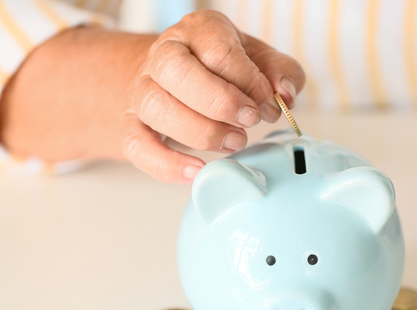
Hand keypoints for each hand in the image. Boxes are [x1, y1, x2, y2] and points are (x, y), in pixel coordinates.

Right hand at [122, 10, 304, 182]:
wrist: (172, 79)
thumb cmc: (220, 70)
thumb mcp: (257, 60)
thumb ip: (280, 71)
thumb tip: (285, 94)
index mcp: (198, 31)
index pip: (219, 52)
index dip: (250, 83)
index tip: (267, 105)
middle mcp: (164, 55)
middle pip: (178, 72)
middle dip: (221, 103)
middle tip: (249, 121)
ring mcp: (143, 90)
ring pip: (157, 108)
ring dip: (201, 133)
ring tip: (234, 142)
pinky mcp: (132, 124)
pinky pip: (138, 146)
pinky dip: (166, 164)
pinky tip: (196, 171)